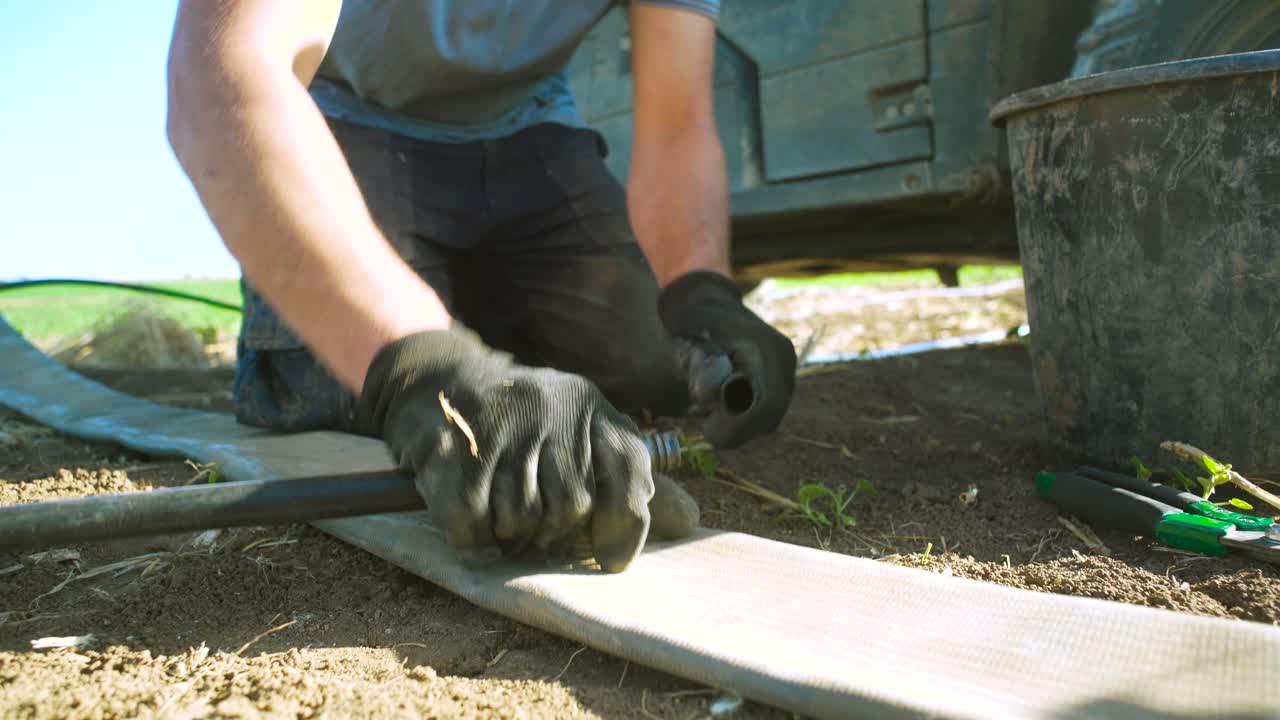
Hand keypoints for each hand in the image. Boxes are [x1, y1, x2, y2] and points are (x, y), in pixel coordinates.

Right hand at [356, 327, 656, 571]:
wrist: (437, 381)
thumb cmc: (522, 424)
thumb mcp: (581, 436)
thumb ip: (630, 481)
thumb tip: (689, 521)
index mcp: (589, 404)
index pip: (629, 469)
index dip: (624, 525)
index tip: (609, 557)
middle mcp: (548, 406)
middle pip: (572, 507)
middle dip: (554, 535)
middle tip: (536, 533)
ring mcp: (497, 424)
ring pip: (522, 518)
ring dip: (512, 538)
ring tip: (504, 524)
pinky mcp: (447, 446)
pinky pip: (472, 520)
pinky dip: (475, 543)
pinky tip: (477, 539)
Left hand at [659, 271, 796, 447]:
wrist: (706, 300)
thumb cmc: (691, 322)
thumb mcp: (686, 342)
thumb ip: (696, 363)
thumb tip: (709, 394)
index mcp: (763, 346)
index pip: (766, 403)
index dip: (740, 426)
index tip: (708, 431)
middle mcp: (783, 357)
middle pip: (771, 415)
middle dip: (737, 430)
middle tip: (706, 426)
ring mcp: (786, 366)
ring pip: (771, 416)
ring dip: (741, 424)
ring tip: (712, 412)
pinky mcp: (782, 374)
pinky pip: (770, 408)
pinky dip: (746, 416)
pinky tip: (723, 407)